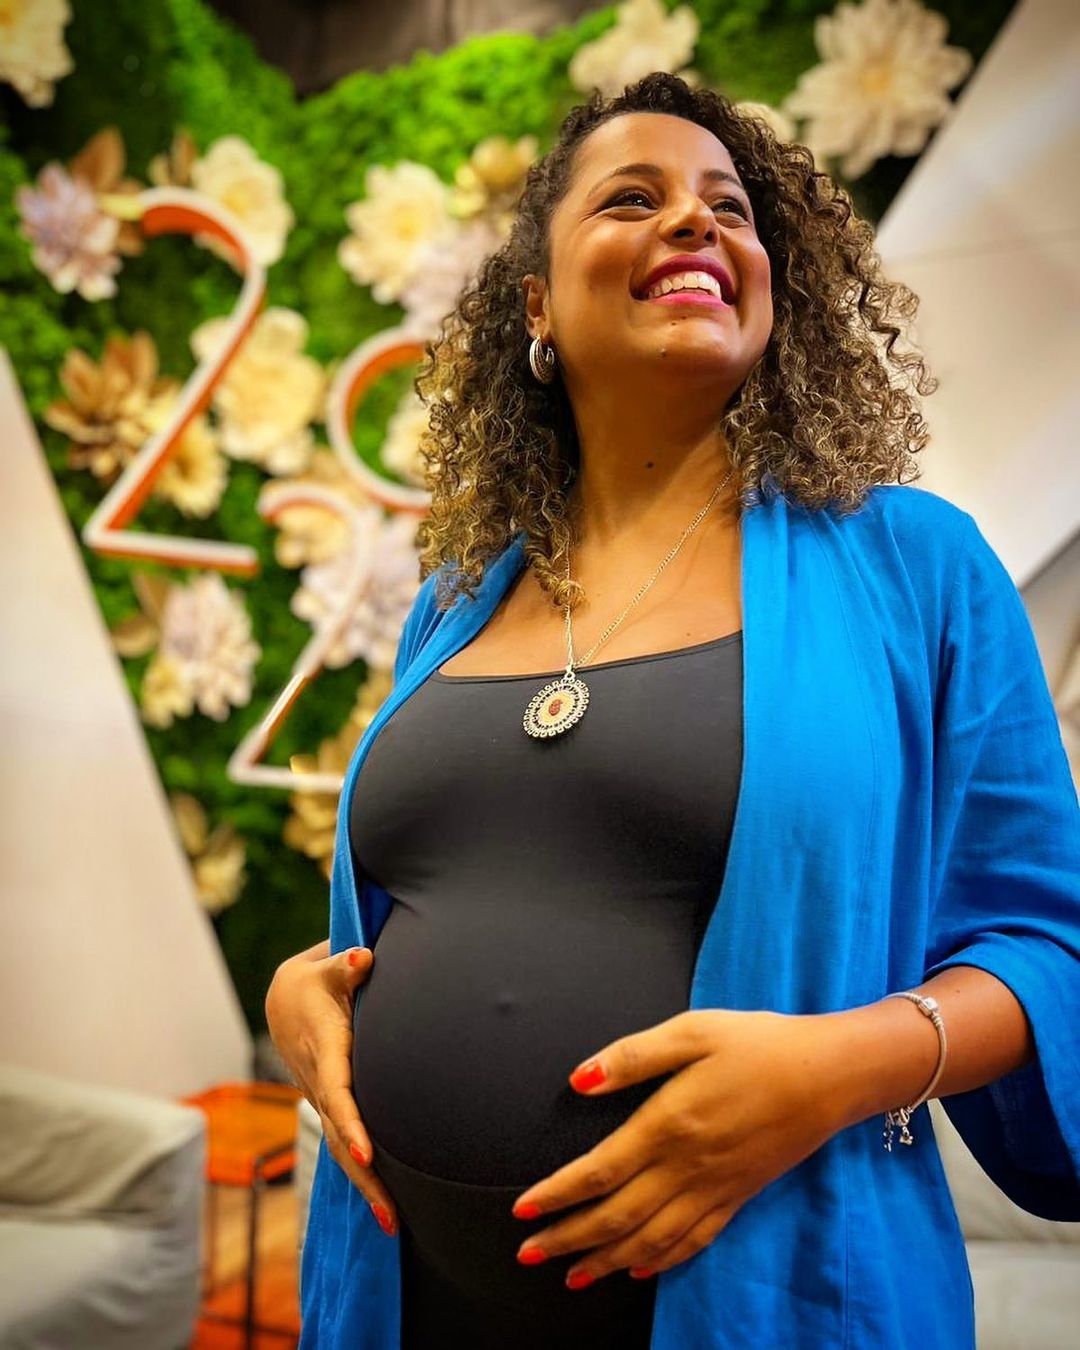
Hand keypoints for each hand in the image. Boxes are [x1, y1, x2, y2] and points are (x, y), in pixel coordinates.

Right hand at [265, 940, 397, 1235]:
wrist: (286, 999)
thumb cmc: (316, 981)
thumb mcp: (326, 968)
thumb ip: (346, 964)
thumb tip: (363, 957)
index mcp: (326, 1050)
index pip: (338, 1092)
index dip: (351, 1123)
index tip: (367, 1154)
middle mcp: (321, 1082)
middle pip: (340, 1136)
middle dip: (364, 1176)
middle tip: (391, 1215)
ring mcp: (323, 1098)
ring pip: (340, 1147)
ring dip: (365, 1185)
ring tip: (392, 1224)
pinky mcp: (330, 1105)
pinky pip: (343, 1143)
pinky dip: (361, 1173)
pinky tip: (384, 1202)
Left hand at [509, 1009, 847, 1286]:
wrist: (829, 1074)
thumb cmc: (757, 1043)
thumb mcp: (693, 1031)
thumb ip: (634, 1056)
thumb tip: (579, 1080)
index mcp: (669, 1124)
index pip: (600, 1172)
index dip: (558, 1195)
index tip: (523, 1211)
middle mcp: (688, 1167)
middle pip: (616, 1216)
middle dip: (568, 1238)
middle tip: (528, 1254)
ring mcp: (715, 1187)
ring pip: (650, 1239)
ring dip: (605, 1260)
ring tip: (570, 1275)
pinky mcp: (738, 1195)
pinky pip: (693, 1240)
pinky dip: (661, 1261)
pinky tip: (639, 1269)